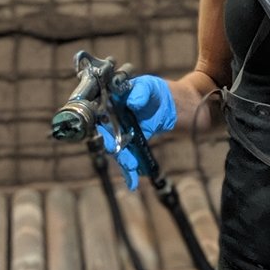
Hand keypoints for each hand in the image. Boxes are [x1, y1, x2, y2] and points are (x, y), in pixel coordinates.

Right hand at [97, 74, 176, 189]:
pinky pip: (128, 157)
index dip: (102, 129)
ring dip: (124, 161)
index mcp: (110, 104)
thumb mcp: (149, 87)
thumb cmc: (154, 91)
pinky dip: (130, 172)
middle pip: (108, 137)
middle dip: (116, 150)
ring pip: (118, 150)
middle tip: (126, 158)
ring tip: (132, 169)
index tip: (110, 140)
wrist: (170, 103)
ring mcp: (121, 133)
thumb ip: (141, 91)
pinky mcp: (132, 143)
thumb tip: (134, 102)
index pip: (100, 117)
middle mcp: (112, 120)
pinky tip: (132, 182)